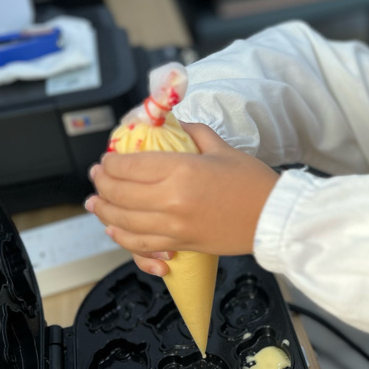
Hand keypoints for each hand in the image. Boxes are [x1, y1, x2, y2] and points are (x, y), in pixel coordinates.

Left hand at [86, 123, 279, 275]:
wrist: (273, 218)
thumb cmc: (253, 183)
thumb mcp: (222, 148)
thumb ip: (194, 133)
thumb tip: (177, 124)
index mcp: (181, 170)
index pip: (129, 165)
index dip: (111, 162)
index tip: (107, 159)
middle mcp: (170, 200)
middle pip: (119, 193)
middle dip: (101, 183)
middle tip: (97, 176)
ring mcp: (173, 226)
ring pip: (123, 221)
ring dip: (103, 211)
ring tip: (95, 203)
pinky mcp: (179, 244)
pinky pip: (140, 244)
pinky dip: (122, 236)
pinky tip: (113, 228)